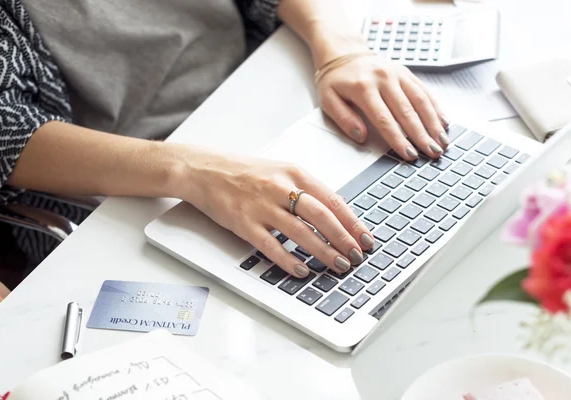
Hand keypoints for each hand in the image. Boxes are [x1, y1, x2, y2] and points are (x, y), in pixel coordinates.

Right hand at [178, 147, 374, 277]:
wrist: (204, 170)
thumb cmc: (244, 172)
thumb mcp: (280, 171)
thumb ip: (306, 190)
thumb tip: (336, 216)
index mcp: (294, 172)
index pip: (332, 199)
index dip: (352, 222)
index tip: (366, 238)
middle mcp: (280, 188)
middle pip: (321, 216)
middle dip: (343, 239)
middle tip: (356, 256)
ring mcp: (262, 206)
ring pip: (301, 233)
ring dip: (323, 252)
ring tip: (338, 265)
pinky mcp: (244, 223)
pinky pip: (271, 246)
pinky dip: (289, 260)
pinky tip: (302, 270)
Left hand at [316, 50, 448, 160]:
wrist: (343, 52)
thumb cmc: (335, 80)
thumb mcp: (328, 100)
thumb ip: (344, 119)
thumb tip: (360, 136)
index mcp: (363, 88)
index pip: (384, 119)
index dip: (398, 138)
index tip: (408, 154)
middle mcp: (384, 79)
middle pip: (407, 112)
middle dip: (421, 135)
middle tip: (432, 152)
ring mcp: (397, 74)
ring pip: (420, 101)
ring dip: (433, 123)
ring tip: (442, 142)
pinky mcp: (406, 73)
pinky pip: (424, 91)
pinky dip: (436, 108)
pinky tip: (444, 122)